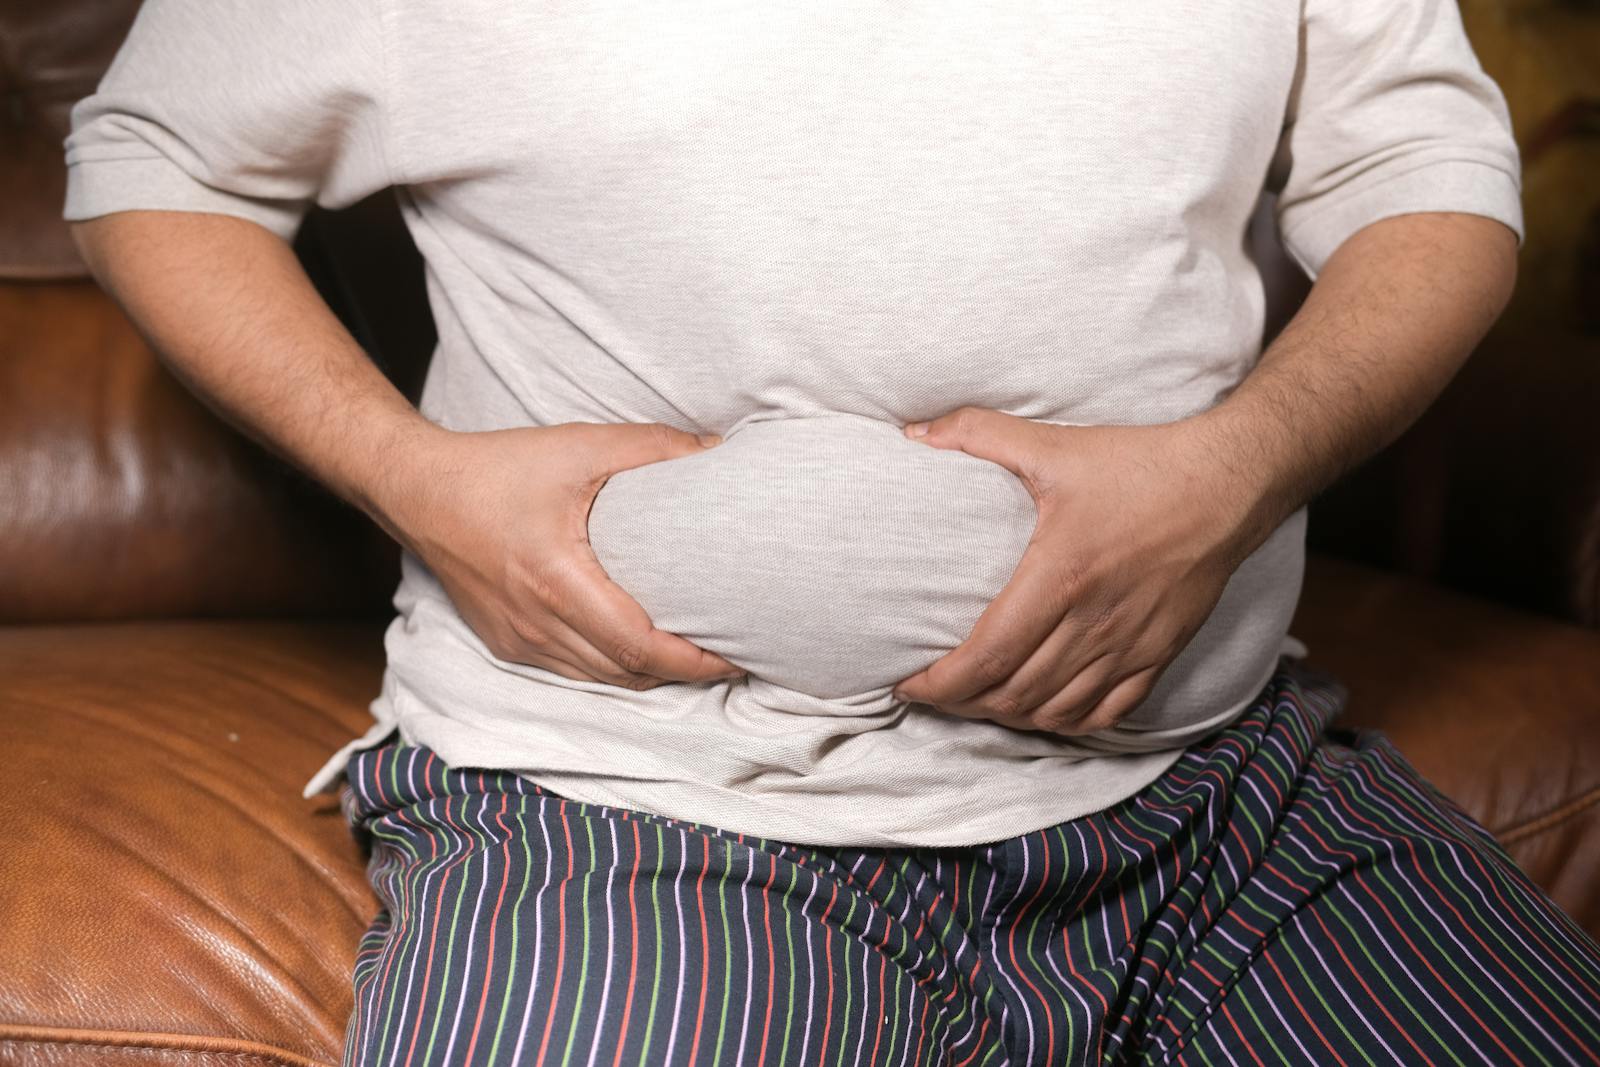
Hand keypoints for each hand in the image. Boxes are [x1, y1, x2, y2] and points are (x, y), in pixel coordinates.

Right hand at [379, 421, 746, 690]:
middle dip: (685, 673)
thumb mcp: (579, 446)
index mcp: (556, 580)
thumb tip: (716, 450)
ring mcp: (519, 640)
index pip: (638, 646)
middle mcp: (536, 623)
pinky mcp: (508, 642)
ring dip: (650, 673)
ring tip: (697, 653)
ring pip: (601, 679)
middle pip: (626, 673)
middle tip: (732, 654)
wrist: (418, 491)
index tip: (737, 655)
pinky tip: (641, 645)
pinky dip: (613, 666)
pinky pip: (573, 670)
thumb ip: (652, 447)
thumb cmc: (497, 468)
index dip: (694, 661)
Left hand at [889, 407, 1259, 734]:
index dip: (941, 683)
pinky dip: (1063, 722)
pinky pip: (1104, 714)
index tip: (908, 683)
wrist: (1229, 483)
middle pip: (1013, 694)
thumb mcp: (1055, 444)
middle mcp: (1095, 622)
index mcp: (1061, 577)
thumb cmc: (1140, 465)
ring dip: (1008, 715)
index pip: (987, 656)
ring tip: (976, 700)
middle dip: (962, 703)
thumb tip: (914, 432)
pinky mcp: (1159, 654)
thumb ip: (979, 433)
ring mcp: (1130, 645)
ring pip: (1054, 711)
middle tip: (933, 690)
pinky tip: (1039, 709)